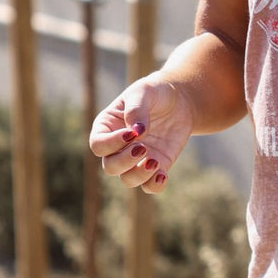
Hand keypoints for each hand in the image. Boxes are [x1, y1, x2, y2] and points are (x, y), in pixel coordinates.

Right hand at [88, 76, 195, 193]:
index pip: (98, 145)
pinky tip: (162, 175)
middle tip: (143, 148)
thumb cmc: (154, 92)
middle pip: (110, 166)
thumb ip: (136, 109)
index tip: (131, 134)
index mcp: (107, 128)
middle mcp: (118, 147)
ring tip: (154, 162)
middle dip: (125, 161)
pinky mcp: (156, 165)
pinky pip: (150, 185)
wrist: (179, 100)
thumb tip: (137, 131)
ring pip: (128, 179)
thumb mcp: (143, 92)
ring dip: (139, 175)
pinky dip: (154, 185)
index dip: (111, 144)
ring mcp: (136, 159)